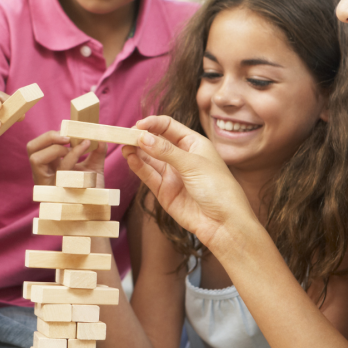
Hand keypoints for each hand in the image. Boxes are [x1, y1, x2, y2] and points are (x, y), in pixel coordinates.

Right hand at [27, 131, 107, 186]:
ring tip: (70, 147)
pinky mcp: (55, 190)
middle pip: (31, 148)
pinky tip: (80, 151)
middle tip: (68, 137)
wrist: (96, 213)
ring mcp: (47, 183)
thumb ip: (97, 153)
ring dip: (54, 147)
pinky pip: (56, 169)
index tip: (71, 132)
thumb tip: (100, 137)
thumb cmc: (91, 192)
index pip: (39, 145)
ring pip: (35, 158)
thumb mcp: (94, 169)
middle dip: (48, 136)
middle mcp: (44, 173)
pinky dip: (69, 156)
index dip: (51, 135)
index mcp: (49, 166)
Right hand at [121, 115, 256, 251]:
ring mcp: (172, 174)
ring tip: (124, 146)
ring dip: (136, 151)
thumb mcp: (193, 164)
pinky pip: (148, 175)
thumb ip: (166, 151)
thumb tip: (143, 137)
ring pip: (149, 158)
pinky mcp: (164, 191)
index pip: (168, 127)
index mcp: (194, 144)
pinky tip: (130, 158)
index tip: (138, 125)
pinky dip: (138, 166)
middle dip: (141, 137)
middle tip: (125, 135)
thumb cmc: (218, 189)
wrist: (224, 224)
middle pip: (156, 141)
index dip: (153, 124)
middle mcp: (181, 157)